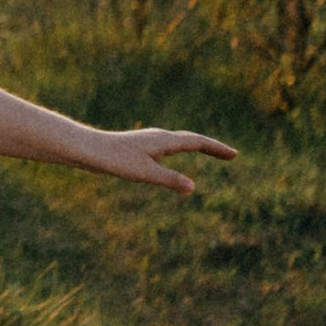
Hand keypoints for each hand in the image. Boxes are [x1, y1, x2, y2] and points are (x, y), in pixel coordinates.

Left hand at [86, 126, 238, 196]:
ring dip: (198, 145)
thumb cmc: (117, 161)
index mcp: (165, 141)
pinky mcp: (142, 145)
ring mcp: (151, 140)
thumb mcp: (146, 174)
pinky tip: (174, 152)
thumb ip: (169, 180)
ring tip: (210, 151)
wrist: (90, 149)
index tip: (234, 154)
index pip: (197, 143)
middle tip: (230, 155)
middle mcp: (160, 137)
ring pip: (180, 140)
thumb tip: (192, 187)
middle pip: (192, 139)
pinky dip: (182, 147)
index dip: (216, 149)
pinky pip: (170, 144)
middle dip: (212, 147)